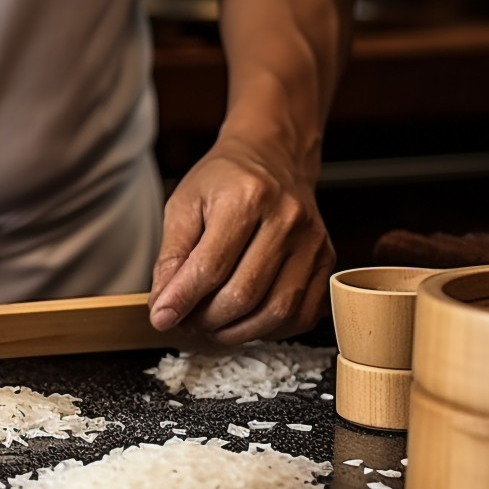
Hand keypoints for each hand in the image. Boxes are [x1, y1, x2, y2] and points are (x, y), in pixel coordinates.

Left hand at [147, 131, 334, 343]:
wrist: (273, 156)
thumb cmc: (225, 180)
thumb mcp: (184, 205)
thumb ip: (171, 257)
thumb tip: (164, 306)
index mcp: (247, 198)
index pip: (210, 267)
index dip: (182, 300)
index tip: (162, 318)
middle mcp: (287, 220)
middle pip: (244, 294)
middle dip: (207, 320)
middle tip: (186, 322)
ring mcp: (312, 242)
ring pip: (276, 311)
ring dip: (237, 332)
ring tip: (211, 326)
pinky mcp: (326, 261)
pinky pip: (302, 314)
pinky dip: (270, 330)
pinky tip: (245, 322)